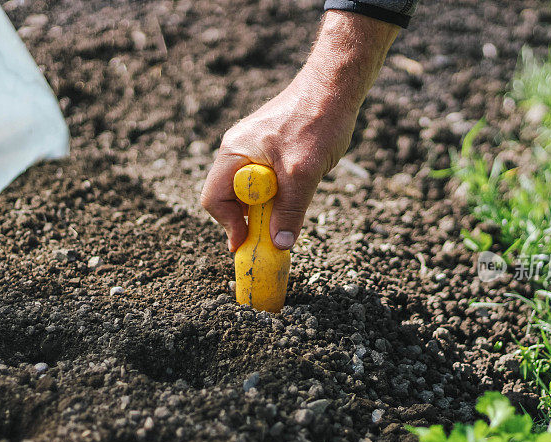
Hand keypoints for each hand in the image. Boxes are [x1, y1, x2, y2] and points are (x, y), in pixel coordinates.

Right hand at [201, 10, 399, 251]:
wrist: (336, 87)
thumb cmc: (317, 122)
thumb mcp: (304, 174)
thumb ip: (290, 210)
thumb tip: (280, 245)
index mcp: (234, 153)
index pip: (214, 200)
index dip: (229, 226)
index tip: (249, 243)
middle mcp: (237, 152)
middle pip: (230, 199)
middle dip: (250, 219)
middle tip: (275, 234)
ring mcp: (254, 150)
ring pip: (251, 192)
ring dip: (269, 207)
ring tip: (293, 207)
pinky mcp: (271, 150)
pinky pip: (267, 181)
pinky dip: (279, 195)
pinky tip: (300, 189)